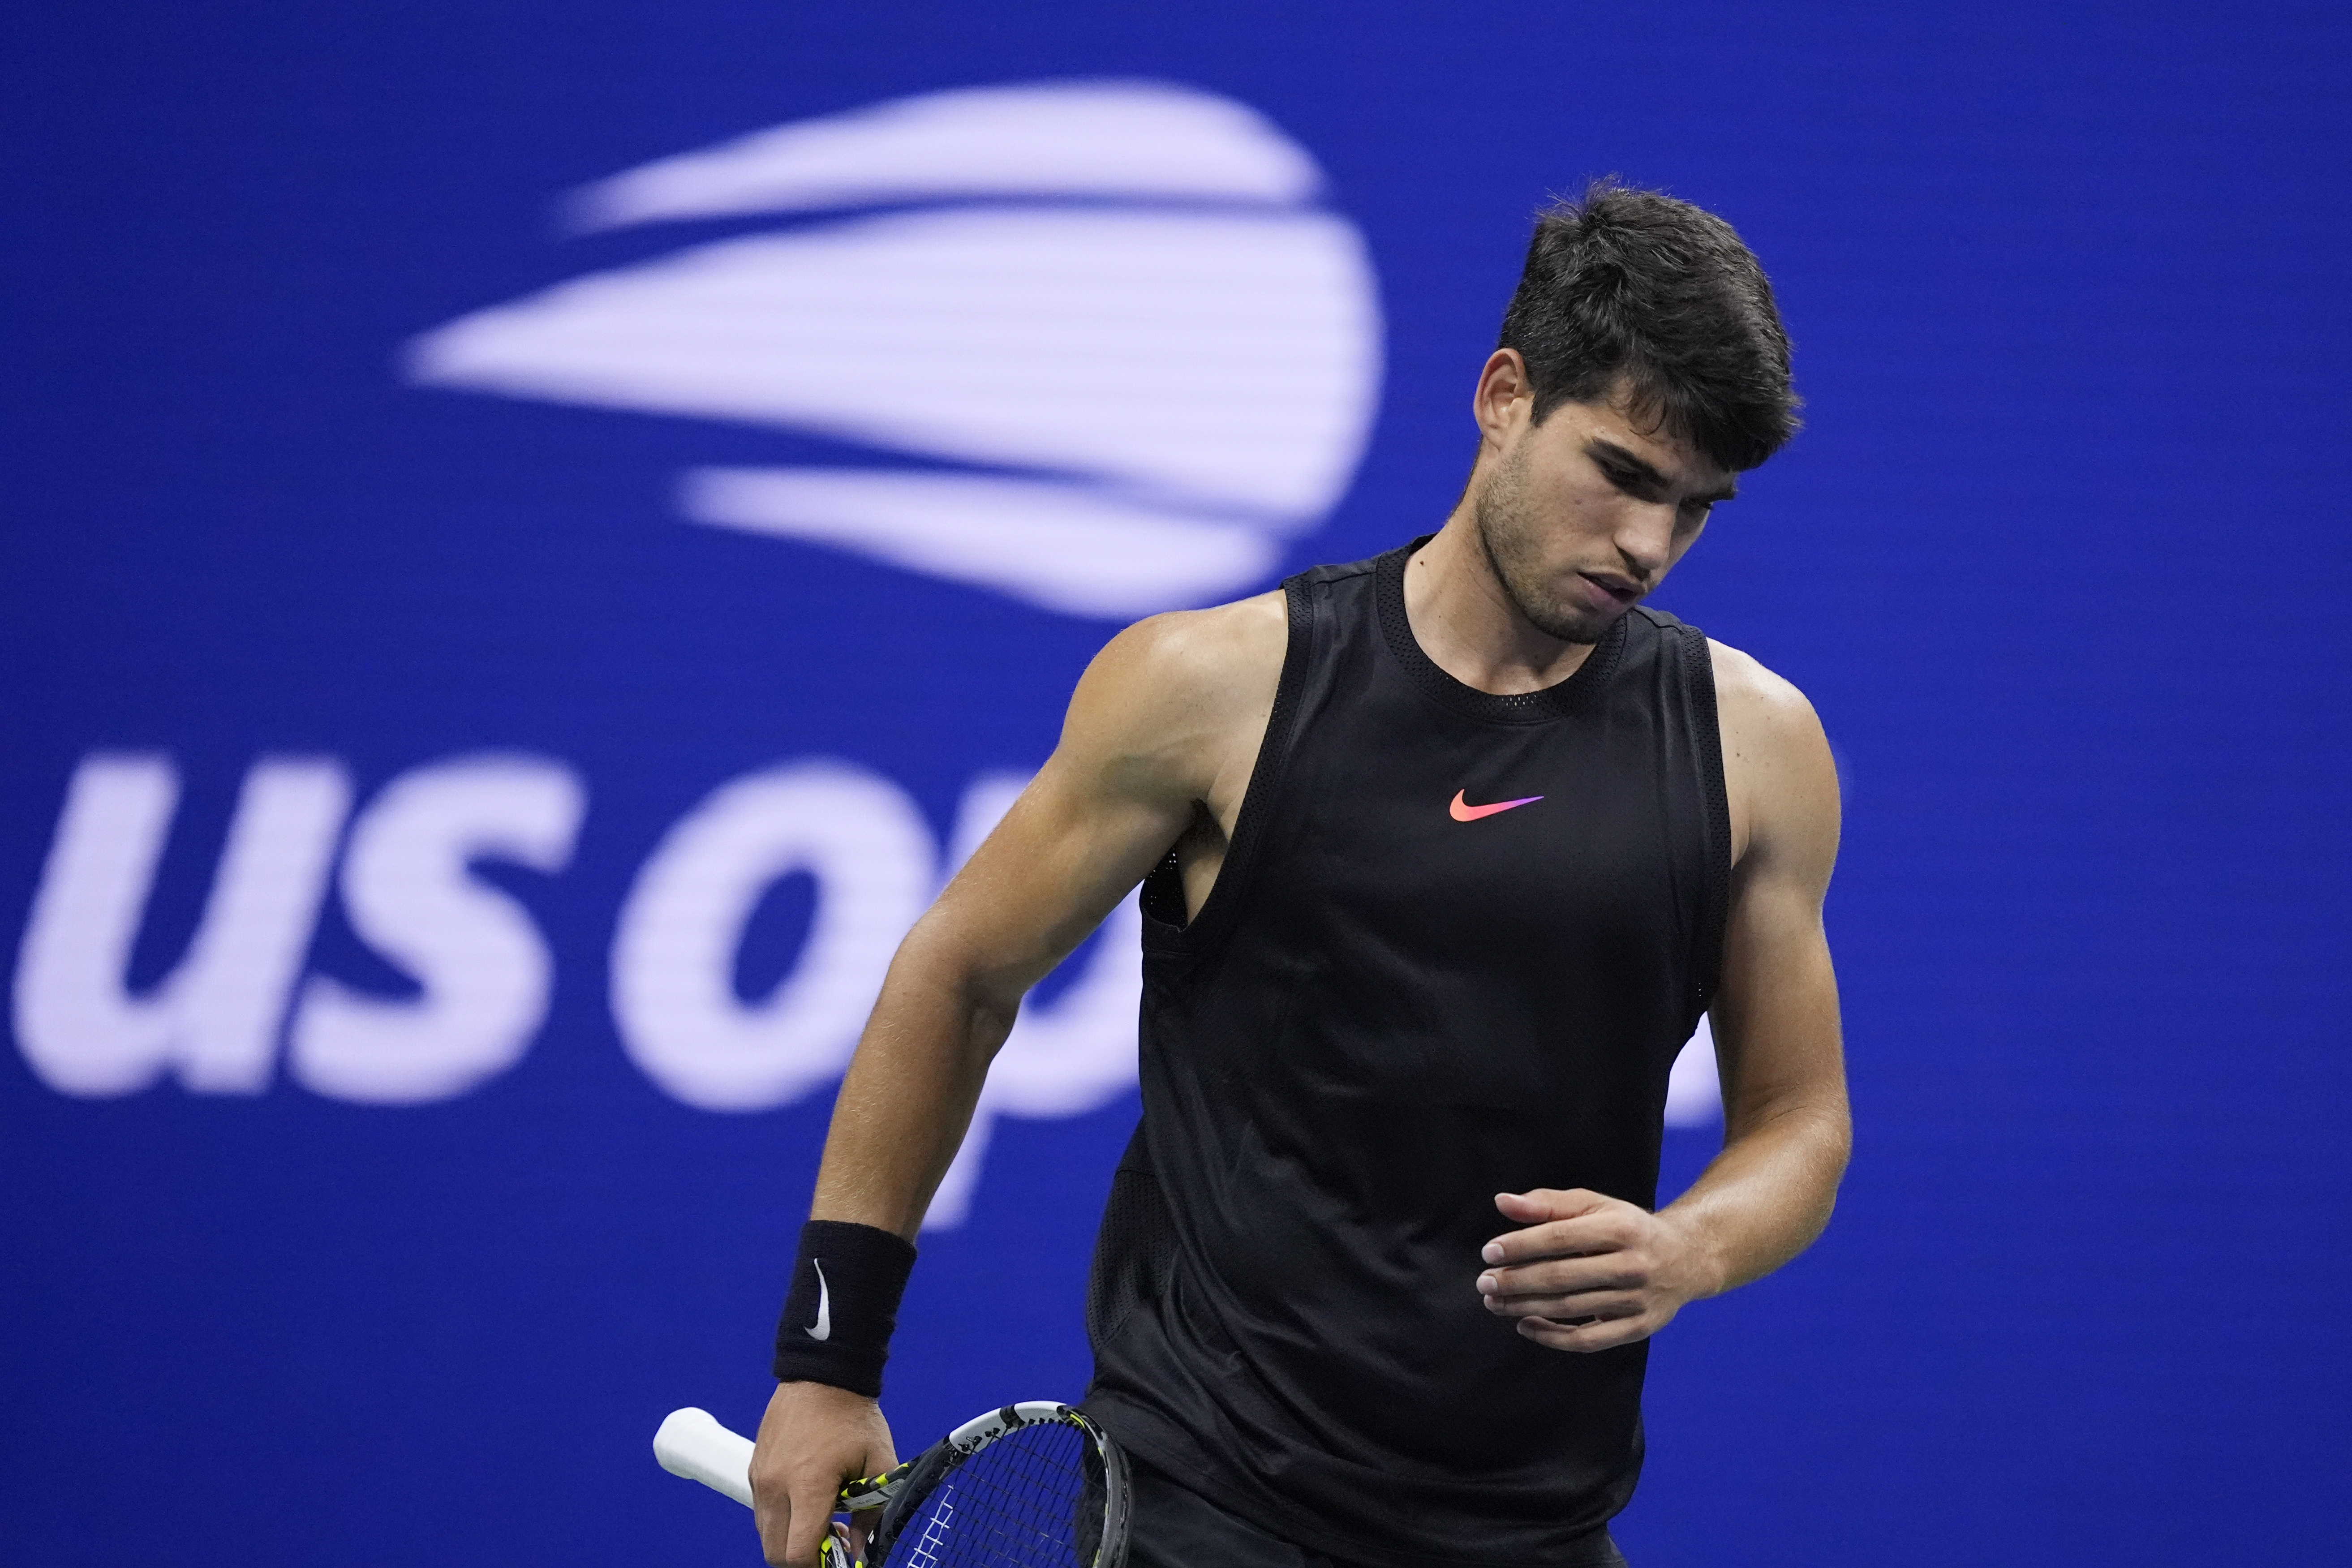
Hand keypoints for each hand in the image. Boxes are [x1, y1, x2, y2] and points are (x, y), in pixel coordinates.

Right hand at [751, 1381, 898, 1567]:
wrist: (823, 1374)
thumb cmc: (854, 1417)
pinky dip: (781, 1520)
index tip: (840, 1558)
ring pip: (766, 1534)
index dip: (820, 1566)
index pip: (798, 1552)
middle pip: (775, 1552)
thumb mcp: (878, 1463)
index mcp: (808, 1485)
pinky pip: (762, 1511)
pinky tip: (807, 1504)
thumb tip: (861, 1551)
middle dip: (803, 1558)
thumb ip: (872, 1514)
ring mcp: (761, 1478)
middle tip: (833, 1545)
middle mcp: (776, 1485)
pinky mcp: (755, 1470)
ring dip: (790, 1540)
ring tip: (823, 1523)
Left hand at [1474, 1188, 1719, 1352]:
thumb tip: (1502, 1202)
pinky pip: (1588, 1340)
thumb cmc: (1629, 1227)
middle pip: (1561, 1277)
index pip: (1559, 1238)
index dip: (1520, 1246)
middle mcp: (1632, 1265)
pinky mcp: (1638, 1328)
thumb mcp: (1595, 1205)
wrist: (1687, 1258)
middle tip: (1484, 1283)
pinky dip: (1552, 1337)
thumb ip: (1548, 1203)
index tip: (1489, 1253)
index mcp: (1620, 1228)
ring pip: (1570, 1309)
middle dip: (1516, 1281)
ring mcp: (1637, 1300)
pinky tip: (1525, 1325)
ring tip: (1495, 1302)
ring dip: (1525, 1307)